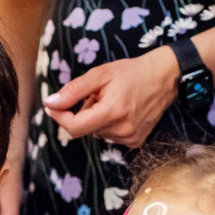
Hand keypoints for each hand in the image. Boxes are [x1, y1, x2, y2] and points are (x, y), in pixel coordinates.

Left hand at [45, 49, 178, 146]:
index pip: (74, 127)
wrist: (164, 78)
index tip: (55, 105)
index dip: (60, 117)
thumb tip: (50, 104)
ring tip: (113, 101)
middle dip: (84, 112)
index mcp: (112, 112)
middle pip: (85, 129)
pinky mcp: (136, 142)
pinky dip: (108, 124)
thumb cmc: (131, 72)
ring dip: (97, 118)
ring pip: (96, 132)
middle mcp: (122, 130)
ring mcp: (130, 138)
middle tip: (98, 94)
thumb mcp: (99, 74)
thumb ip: (73, 91)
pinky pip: (109, 136)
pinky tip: (122, 111)